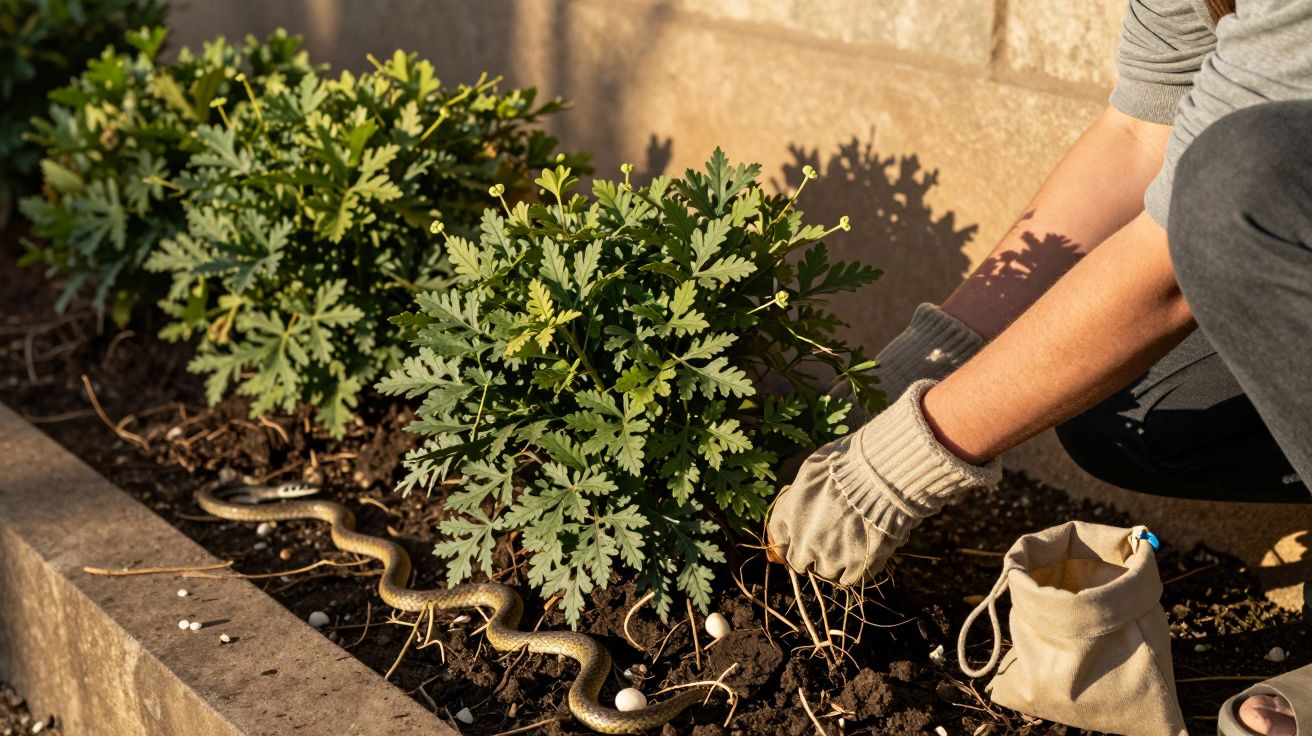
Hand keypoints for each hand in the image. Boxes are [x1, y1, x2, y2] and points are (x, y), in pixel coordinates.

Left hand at [766, 380, 999, 584]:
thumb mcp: (813, 467)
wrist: (882, 475)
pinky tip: (864, 555)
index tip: (799, 536)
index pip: (778, 538)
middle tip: (829, 541)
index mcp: (790, 516)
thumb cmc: (848, 463)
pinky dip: (856, 570)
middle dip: (811, 553)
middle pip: (799, 562)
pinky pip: (851, 580)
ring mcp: (831, 557)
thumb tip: (798, 499)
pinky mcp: (858, 567)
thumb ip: (800, 489)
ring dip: (835, 563)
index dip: (790, 538)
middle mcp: (804, 541)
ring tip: (851, 544)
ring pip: (825, 573)